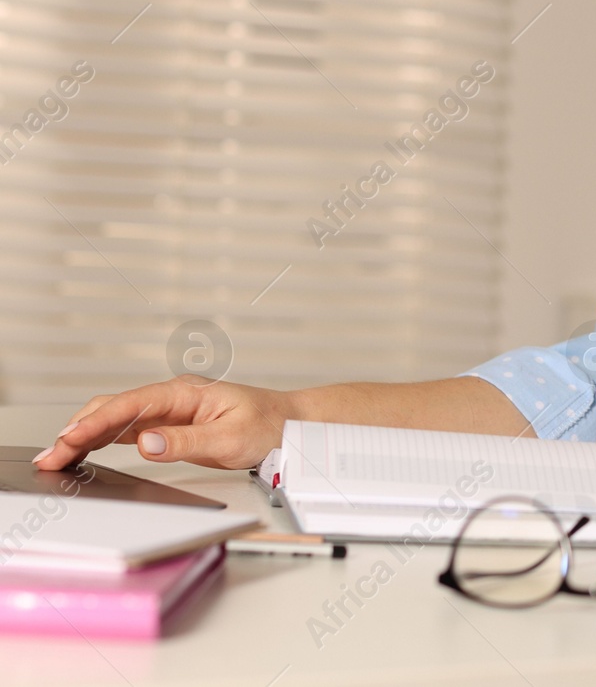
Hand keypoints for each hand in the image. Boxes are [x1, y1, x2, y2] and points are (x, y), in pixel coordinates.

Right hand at [32, 376, 295, 470]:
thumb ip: (188, 440)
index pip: (131, 405)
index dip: (96, 422)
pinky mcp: (171, 425)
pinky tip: (84, 451)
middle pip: (115, 409)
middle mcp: (173, 397)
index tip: (70, 439)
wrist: (290, 422)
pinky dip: (102, 438)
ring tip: (56, 457)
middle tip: (51, 457)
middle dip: (79, 429)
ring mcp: (170, 410)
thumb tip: (147, 441)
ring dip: (85, 435)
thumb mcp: (232, 437)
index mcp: (186, 393)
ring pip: (116, 418)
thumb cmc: (268, 425)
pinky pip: (128, 429)